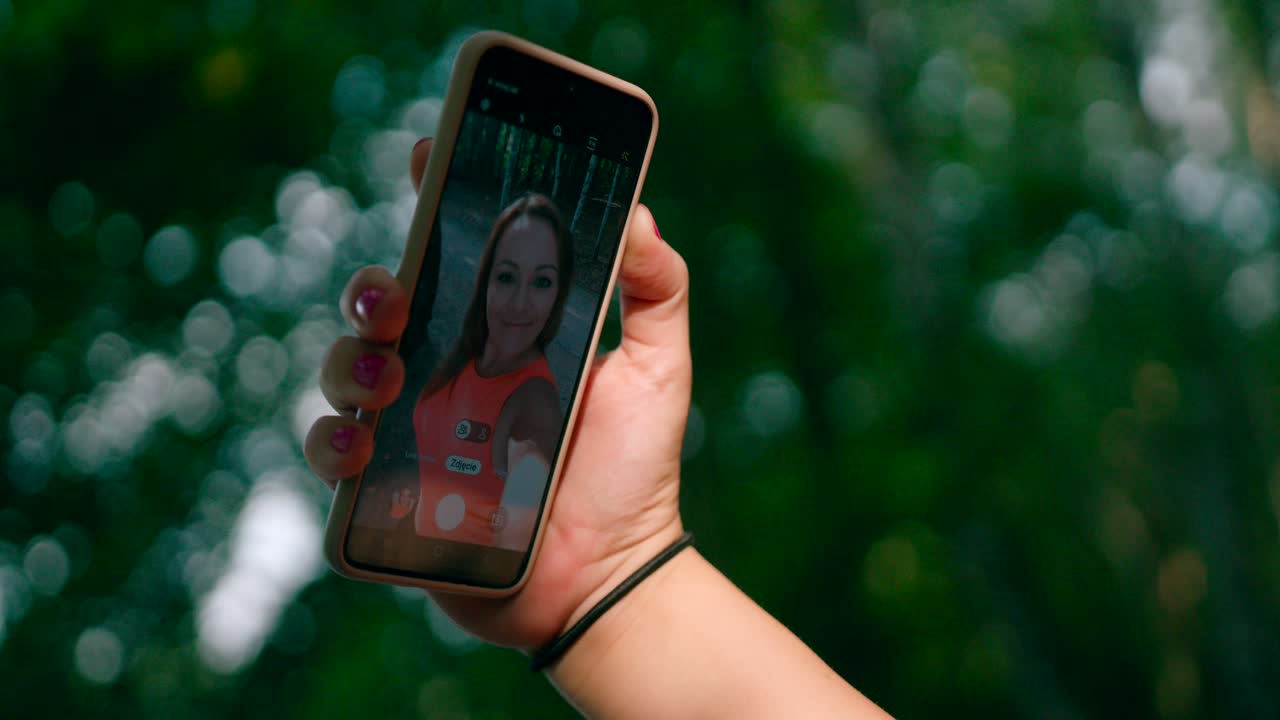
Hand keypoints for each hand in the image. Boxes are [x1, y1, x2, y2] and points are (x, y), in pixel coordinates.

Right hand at [305, 138, 691, 650]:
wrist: (612, 573)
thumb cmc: (633, 472)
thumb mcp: (656, 372)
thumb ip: (656, 292)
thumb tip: (639, 214)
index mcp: (499, 336)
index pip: (452, 258)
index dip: (432, 202)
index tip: (428, 157)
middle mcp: (446, 375)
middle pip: (382, 311)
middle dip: (373, 288)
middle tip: (395, 295)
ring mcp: (413, 432)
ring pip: (345, 376)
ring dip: (347, 364)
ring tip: (385, 378)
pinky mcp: (390, 495)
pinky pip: (336, 461)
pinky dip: (333, 444)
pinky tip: (361, 443)